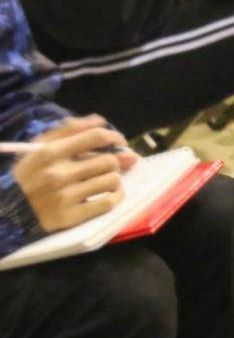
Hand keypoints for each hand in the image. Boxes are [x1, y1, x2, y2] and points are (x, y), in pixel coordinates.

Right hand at [13, 115, 139, 232]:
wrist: (8, 210)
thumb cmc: (28, 174)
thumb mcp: (39, 147)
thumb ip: (69, 130)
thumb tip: (100, 121)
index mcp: (50, 152)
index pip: (95, 137)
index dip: (114, 137)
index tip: (119, 142)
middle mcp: (58, 174)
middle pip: (108, 160)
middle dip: (114, 161)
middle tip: (109, 165)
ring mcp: (65, 197)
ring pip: (112, 180)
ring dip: (114, 179)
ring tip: (106, 180)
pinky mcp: (71, 217)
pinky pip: (108, 203)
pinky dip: (116, 196)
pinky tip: (110, 193)